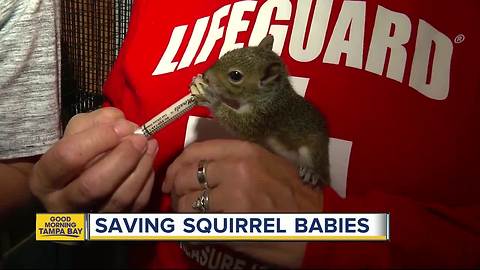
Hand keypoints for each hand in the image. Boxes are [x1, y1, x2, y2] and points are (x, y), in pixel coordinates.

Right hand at [29, 108, 157, 212]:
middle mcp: (62, 205)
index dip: (98, 139)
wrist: (75, 190)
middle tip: (140, 138)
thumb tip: (124, 125)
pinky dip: (146, 182)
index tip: (121, 126)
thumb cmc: (77, 157)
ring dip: (141, 168)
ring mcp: (89, 221)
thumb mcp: (78, 133)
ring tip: (150, 145)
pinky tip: (149, 162)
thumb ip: (98, 121)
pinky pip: (136, 206)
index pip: (68, 157)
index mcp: (45, 179)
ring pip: (119, 198)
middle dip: (123, 157)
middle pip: (93, 185)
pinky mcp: (114, 228)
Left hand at [163, 139, 322, 267]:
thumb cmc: (293, 193)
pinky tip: (199, 231)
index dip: (177, 166)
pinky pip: (199, 225)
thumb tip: (199, 170)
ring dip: (183, 212)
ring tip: (189, 217)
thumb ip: (234, 161)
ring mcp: (236, 195)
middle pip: (187, 176)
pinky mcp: (236, 222)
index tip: (172, 178)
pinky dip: (194, 229)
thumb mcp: (266, 163)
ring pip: (188, 202)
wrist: (315, 222)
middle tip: (178, 201)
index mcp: (245, 150)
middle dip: (177, 191)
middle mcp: (237, 168)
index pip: (196, 151)